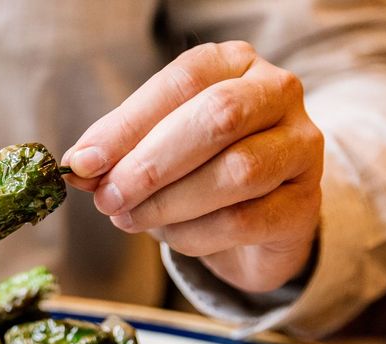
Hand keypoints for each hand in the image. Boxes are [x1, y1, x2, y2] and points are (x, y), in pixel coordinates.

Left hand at [62, 41, 323, 293]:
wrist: (254, 220)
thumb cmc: (197, 170)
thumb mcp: (153, 150)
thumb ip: (120, 152)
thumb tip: (80, 166)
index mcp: (233, 64)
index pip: (181, 82)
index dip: (127, 125)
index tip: (83, 163)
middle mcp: (276, 94)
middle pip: (218, 119)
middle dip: (151, 164)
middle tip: (108, 197)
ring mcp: (300, 147)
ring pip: (236, 172)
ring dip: (169, 203)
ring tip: (130, 219)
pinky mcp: (305, 203)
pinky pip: (244, 221)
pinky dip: (194, 235)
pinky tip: (170, 237)